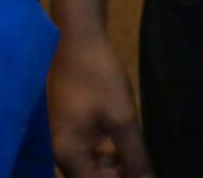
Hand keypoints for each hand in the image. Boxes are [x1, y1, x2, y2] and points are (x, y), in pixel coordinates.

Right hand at [48, 27, 152, 176]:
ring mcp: (60, 138)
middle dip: (118, 177)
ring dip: (113, 169)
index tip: (144, 177)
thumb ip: (134, 156)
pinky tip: (123, 146)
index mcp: (67, 154)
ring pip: (89, 168)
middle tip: (144, 170)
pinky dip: (105, 155)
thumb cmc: (98, 77)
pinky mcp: (67, 127)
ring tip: (138, 161)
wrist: (78, 39)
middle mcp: (58, 152)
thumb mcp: (122, 119)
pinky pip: (86, 153)